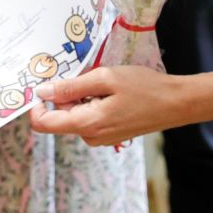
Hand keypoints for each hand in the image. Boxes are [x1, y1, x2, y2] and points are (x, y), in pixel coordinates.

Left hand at [29, 65, 198, 147]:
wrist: (176, 103)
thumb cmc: (144, 87)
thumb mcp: (105, 78)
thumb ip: (71, 86)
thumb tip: (42, 92)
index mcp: (87, 124)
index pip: (43, 124)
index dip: (35, 105)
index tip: (42, 85)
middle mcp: (90, 137)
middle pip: (59, 117)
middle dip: (64, 95)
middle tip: (85, 75)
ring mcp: (100, 138)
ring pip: (74, 115)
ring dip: (80, 97)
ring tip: (104, 84)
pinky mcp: (109, 134)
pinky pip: (88, 117)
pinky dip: (91, 102)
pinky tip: (110, 92)